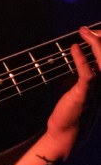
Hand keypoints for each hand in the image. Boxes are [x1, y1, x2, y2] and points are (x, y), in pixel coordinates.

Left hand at [45, 25, 99, 156]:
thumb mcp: (80, 90)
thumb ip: (85, 75)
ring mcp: (97, 91)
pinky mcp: (84, 94)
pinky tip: (74, 48)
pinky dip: (81, 59)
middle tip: (90, 28)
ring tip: (85, 32)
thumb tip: (80, 56)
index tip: (95, 32)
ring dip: (95, 46)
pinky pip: (87, 74)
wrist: (66, 135)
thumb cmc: (71, 112)